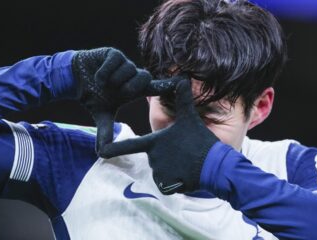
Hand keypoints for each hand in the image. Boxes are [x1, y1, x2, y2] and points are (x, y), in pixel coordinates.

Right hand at [72, 47, 181, 153]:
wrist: (75, 79)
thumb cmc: (93, 96)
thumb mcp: (101, 115)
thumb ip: (105, 131)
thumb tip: (102, 152)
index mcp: (134, 89)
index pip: (155, 87)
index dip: (168, 85)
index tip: (183, 83)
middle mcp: (132, 75)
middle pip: (144, 77)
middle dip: (131, 87)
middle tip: (120, 93)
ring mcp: (124, 63)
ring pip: (129, 69)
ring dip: (115, 80)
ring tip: (103, 85)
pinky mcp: (113, 54)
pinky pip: (116, 61)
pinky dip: (105, 72)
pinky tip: (97, 77)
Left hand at [100, 78, 219, 193]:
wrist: (215, 166)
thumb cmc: (200, 141)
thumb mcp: (190, 118)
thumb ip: (182, 99)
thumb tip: (182, 77)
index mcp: (154, 142)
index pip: (130, 144)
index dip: (114, 148)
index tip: (101, 151)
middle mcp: (152, 157)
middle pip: (153, 157)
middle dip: (166, 156)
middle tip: (183, 153)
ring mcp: (158, 172)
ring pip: (160, 170)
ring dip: (171, 168)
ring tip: (186, 163)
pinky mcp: (166, 185)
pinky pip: (166, 183)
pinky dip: (174, 181)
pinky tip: (186, 174)